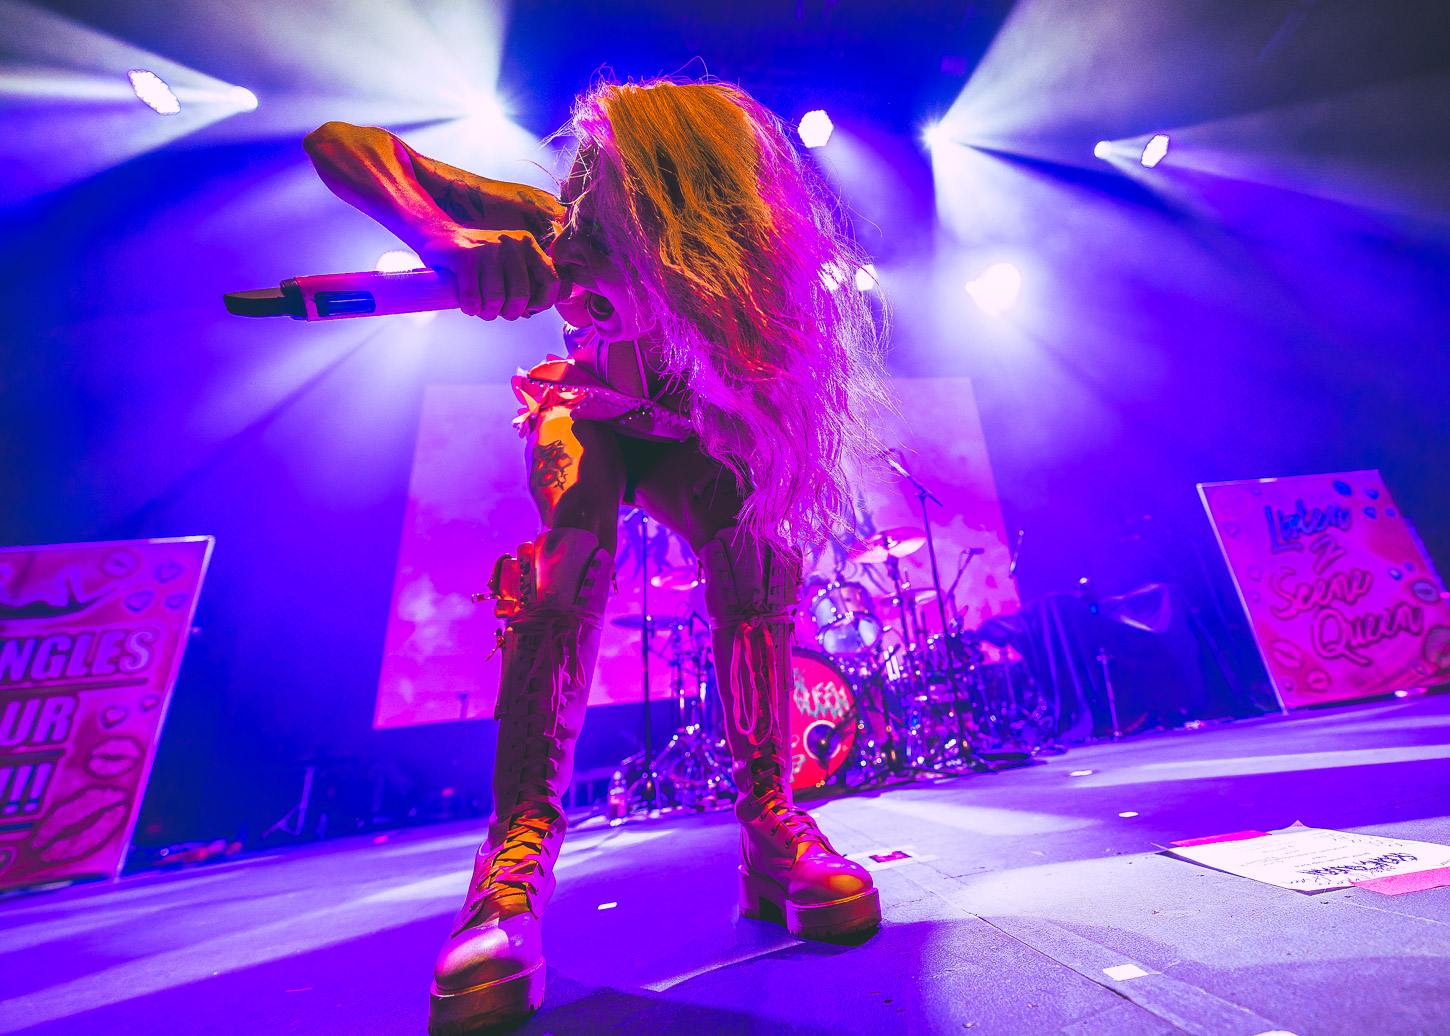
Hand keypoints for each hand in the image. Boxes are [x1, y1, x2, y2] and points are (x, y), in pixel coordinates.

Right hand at [417, 224, 558, 320]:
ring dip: (487, 313)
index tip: (528, 309)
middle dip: (509, 313)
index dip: (543, 303)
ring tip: (480, 308)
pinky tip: (467, 305)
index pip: (551, 280)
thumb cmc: (478, 258)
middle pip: (521, 296)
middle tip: (497, 312)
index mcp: (527, 245)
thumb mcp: (507, 261)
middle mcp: (512, 244)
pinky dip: (470, 308)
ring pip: (496, 300)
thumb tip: (531, 311)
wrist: (439, 234)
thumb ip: (524, 280)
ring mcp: (488, 249)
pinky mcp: (465, 257)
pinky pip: (473, 297)